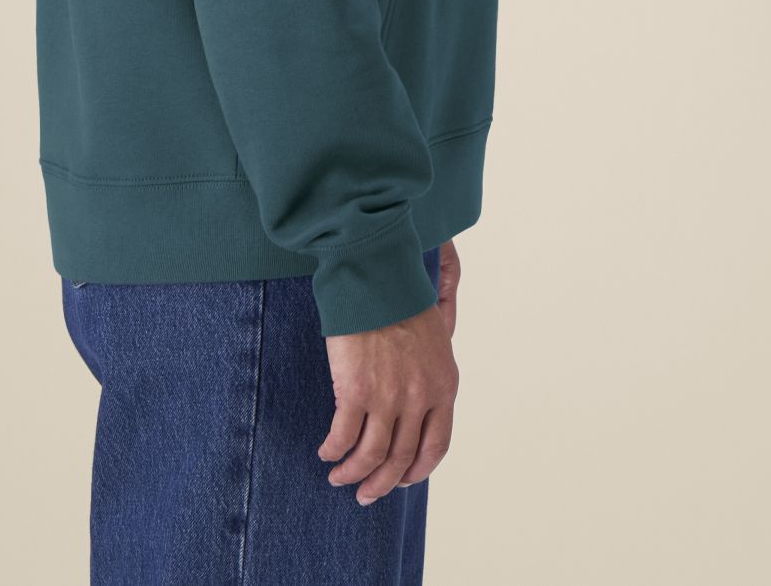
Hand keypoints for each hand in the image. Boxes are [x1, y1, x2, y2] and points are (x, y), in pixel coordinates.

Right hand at [318, 241, 460, 504]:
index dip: (418, 470)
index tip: (403, 478)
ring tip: (340, 478)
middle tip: (366, 494)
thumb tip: (424, 393)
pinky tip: (327, 453)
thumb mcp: (435, 335)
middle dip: (383, 483)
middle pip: (402, 459)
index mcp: (443, 385)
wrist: (376, 275)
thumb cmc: (401, 298)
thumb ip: (431, 369)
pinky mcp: (356, 391)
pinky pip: (343, 436)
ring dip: (355, 474)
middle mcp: (419, 398)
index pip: (436, 446)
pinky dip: (334, 451)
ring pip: (372, 456)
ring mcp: (388, 398)